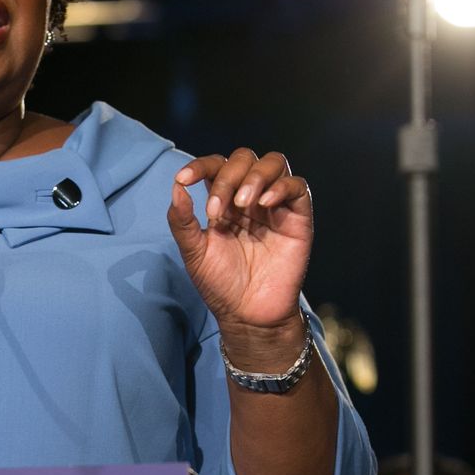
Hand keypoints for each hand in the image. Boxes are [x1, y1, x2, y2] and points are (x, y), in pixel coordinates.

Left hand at [168, 150, 313, 362]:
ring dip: (254, 176)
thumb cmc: (221, 285)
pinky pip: (298, 186)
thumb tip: (175, 187)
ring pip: (274, 162)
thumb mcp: (194, 253)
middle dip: (228, 176)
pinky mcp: (298, 218)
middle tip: (216, 210)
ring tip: (243, 204)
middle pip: (244, 158)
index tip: (184, 179)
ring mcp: (276, 206)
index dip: (200, 166)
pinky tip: (264, 204)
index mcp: (225, 201)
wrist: (248, 315)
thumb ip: (182, 221)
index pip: (216, 166)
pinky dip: (281, 187)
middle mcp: (251, 198)